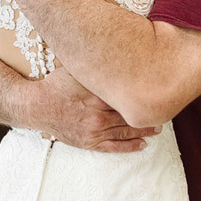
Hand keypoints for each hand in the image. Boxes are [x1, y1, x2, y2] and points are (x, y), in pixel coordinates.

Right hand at [32, 68, 159, 152]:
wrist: (35, 106)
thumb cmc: (56, 85)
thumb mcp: (76, 71)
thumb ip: (97, 67)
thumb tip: (118, 54)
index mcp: (97, 97)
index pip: (127, 96)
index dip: (144, 94)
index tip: (159, 91)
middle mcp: (98, 116)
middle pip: (130, 114)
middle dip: (148, 112)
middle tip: (165, 109)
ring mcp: (94, 131)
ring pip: (125, 131)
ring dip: (144, 129)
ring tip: (159, 127)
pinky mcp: (88, 143)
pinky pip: (113, 147)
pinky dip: (130, 146)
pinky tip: (143, 144)